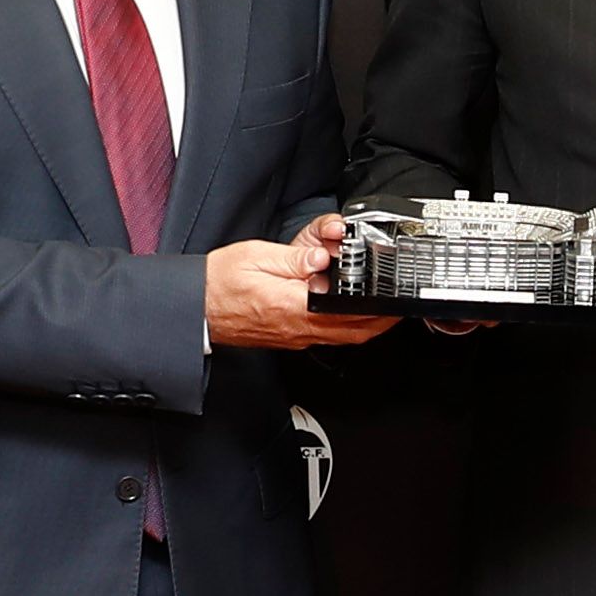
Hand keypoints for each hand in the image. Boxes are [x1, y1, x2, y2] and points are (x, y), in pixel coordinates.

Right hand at [211, 215, 386, 346]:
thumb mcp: (255, 257)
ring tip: (384, 312)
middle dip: (382, 322)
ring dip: (368, 328)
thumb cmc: (218, 283)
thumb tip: (321, 258)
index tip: (391, 296)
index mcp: (292, 305)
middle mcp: (296, 327)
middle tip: (400, 309)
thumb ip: (293, 259)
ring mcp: (294, 336)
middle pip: (353, 332)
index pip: (345, 311)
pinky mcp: (289, 338)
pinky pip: (327, 338)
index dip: (374, 307)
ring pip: (343, 338)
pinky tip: (352, 316)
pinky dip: (347, 330)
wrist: (196, 309)